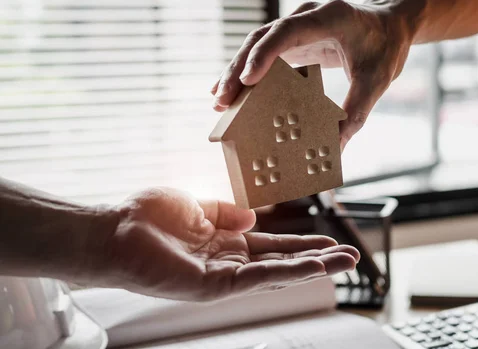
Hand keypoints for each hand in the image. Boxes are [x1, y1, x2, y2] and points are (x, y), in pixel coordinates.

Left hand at [103, 187, 358, 300]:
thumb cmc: (143, 217)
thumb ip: (225, 212)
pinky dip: (287, 272)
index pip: (272, 243)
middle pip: (282, 260)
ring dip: (313, 267)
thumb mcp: (194, 204)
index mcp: (224, 241)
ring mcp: (222, 276)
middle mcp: (228, 261)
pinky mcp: (212, 285)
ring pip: (277, 272)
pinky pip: (257, 278)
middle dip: (318, 258)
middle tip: (352, 257)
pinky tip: (313, 267)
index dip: (302, 241)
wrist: (111, 231)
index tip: (330, 237)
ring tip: (346, 263)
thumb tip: (253, 217)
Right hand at [211, 0, 418, 148]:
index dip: (264, 54)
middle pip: (262, 37)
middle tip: (222, 99)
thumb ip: (356, 112)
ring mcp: (297, 25)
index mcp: (330, 17)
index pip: (287, 31)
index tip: (247, 80)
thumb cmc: (385, 47)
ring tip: (219, 99)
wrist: (391, 23)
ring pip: (256, 42)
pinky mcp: (293, 38)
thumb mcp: (377, 81)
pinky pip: (264, 51)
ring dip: (237, 69)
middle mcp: (307, 16)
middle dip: (239, 68)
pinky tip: (234, 91)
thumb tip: (335, 148)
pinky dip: (248, 69)